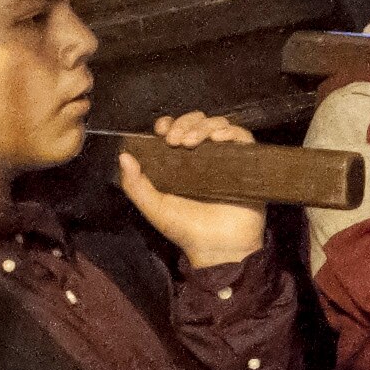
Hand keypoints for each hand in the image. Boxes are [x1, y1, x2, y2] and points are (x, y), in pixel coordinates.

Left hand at [117, 111, 270, 267]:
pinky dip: (231, 131)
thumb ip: (134, 185)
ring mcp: (226, 158)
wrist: (217, 248)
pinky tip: (219, 139)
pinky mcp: (246, 162)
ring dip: (204, 126)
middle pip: (197, 121)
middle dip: (185, 123)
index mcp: (181, 162)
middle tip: (176, 139)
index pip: (176, 129)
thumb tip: (123, 156)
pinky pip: (243, 137)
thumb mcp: (154, 208)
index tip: (162, 131)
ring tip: (193, 141)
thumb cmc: (186, 230)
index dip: (169, 123)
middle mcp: (204, 156)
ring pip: (218, 124)